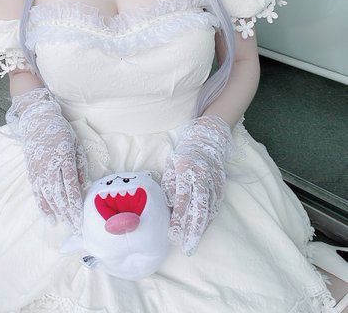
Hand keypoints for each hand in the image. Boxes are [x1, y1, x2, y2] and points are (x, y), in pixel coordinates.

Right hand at [6, 87, 88, 232]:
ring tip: (66, 226)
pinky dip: (43, 208)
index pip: (71, 188)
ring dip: (58, 214)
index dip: (76, 206)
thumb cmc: (61, 131)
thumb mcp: (76, 145)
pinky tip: (50, 218)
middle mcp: (49, 167)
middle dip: (69, 215)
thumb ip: (80, 167)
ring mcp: (38, 171)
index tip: (82, 220)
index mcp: (64, 158)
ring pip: (48, 198)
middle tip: (77, 230)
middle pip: (60, 196)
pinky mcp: (31, 173)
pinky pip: (37, 194)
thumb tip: (85, 188)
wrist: (37, 121)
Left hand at [161, 115, 231, 255]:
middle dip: (192, 230)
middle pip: (199, 207)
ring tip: (191, 244)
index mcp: (187, 169)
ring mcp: (214, 182)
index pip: (183, 198)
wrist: (208, 140)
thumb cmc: (184, 154)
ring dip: (200, 229)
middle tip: (186, 248)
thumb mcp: (171, 165)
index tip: (172, 234)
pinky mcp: (221, 186)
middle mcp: (203, 176)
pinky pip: (214, 206)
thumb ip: (169, 184)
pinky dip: (207, 220)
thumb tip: (168, 205)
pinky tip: (200, 231)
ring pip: (208, 209)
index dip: (178, 217)